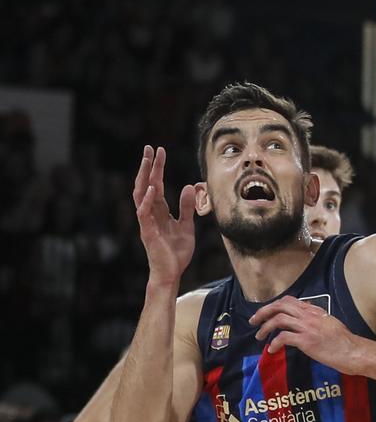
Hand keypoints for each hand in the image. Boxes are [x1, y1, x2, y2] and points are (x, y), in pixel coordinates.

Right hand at [132, 145, 195, 285]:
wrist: (171, 273)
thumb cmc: (176, 252)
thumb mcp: (187, 225)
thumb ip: (187, 207)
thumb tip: (188, 186)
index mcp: (160, 211)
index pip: (156, 185)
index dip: (157, 168)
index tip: (159, 151)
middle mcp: (151, 214)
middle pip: (146, 185)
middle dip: (148, 167)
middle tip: (150, 148)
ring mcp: (147, 222)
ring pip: (141, 196)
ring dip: (144, 178)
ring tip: (147, 161)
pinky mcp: (148, 233)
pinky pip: (144, 214)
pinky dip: (148, 201)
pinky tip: (152, 189)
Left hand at [250, 296, 362, 372]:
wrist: (353, 351)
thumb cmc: (343, 341)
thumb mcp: (329, 323)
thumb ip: (315, 318)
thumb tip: (304, 316)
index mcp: (314, 310)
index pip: (289, 300)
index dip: (273, 305)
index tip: (265, 313)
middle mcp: (309, 315)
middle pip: (280, 306)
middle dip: (263, 312)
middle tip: (253, 322)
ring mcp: (307, 327)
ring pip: (279, 319)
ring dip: (265, 328)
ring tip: (259, 337)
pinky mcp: (307, 341)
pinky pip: (284, 337)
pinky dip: (274, 343)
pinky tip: (272, 350)